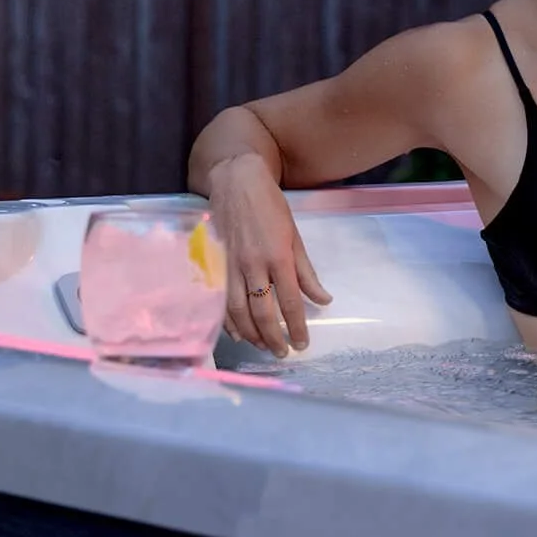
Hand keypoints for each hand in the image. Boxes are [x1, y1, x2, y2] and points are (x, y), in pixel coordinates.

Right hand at [204, 152, 331, 357]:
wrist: (236, 182)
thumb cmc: (271, 206)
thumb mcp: (295, 236)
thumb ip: (307, 272)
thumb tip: (323, 300)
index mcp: (278, 257)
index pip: (290, 301)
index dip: (297, 326)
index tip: (302, 344)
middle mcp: (252, 265)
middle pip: (262, 313)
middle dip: (273, 338)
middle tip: (282, 353)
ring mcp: (229, 266)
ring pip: (237, 312)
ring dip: (250, 334)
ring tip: (263, 347)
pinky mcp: (213, 264)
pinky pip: (219, 301)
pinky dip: (227, 321)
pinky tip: (237, 333)